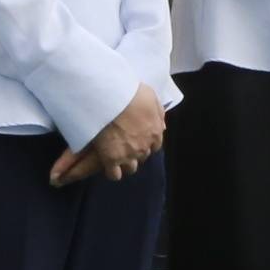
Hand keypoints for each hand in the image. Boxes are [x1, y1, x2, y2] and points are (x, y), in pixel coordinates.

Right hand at [51, 85, 168, 187]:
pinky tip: (107, 164)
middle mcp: (144, 147)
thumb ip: (158, 112)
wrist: (111, 99)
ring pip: (130, 168)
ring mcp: (128, 155)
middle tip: (125, 145)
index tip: (139, 139)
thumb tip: (162, 125)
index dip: (147, 143)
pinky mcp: (111, 159)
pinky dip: (112, 171)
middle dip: (136, 153)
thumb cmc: (130, 94)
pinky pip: (114, 174)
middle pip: (143, 157)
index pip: (155, 146)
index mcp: (155, 132)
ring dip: (125, 164)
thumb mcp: (151, 96)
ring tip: (117, 157)